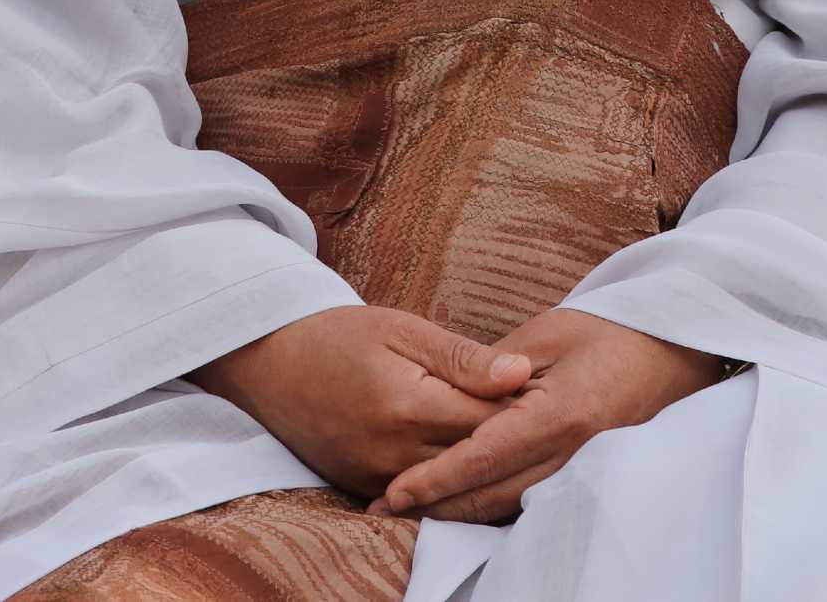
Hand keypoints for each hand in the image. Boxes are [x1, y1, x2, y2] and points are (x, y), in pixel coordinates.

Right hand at [191, 306, 533, 500]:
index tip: (556, 390)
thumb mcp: (403, 330)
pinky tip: (474, 457)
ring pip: (453, 486)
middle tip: (552, 418)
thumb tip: (523, 375)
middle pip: (475, 460)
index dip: (525, 407)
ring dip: (486, 465)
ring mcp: (377, 479)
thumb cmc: (340, 336)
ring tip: (520, 439)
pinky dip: (452, 479)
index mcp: (409, 407)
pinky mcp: (365, 489)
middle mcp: (393, 455)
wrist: (270, 363)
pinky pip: (423, 495)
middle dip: (513, 442)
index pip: (489, 421)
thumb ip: (464, 359)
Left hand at [372, 307, 728, 525]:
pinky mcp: (588, 474)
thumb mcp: (552, 332)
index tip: (394, 491)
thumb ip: (498, 367)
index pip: (484, 456)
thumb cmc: (613, 331)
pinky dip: (492, 504)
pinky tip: (462, 503)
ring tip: (411, 511)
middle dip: (436, 505)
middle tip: (382, 509)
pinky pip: (532, 499)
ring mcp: (585, 469)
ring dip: (460, 511)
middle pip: (492, 494)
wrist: (678, 351)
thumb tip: (453, 394)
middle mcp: (573, 453)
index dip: (436, 478)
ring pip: (509, 506)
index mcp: (561, 414)